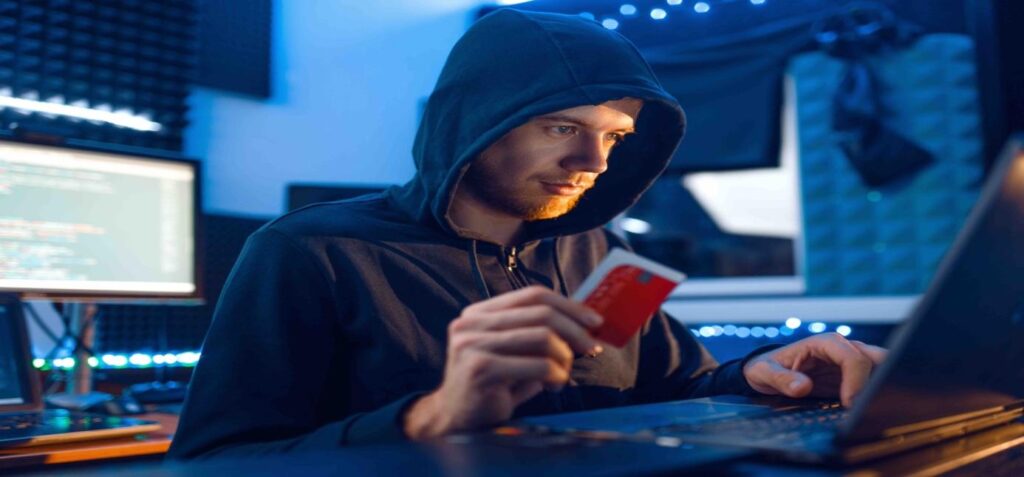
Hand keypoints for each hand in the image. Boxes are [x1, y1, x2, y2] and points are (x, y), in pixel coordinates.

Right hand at [403, 286, 604, 439]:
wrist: (457, 421)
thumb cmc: (492, 387)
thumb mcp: (513, 353)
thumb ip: (537, 334)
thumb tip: (584, 324)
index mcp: (479, 312)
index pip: (532, 295)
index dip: (568, 305)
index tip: (593, 320)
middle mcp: (472, 323)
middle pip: (540, 313)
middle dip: (575, 330)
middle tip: (592, 346)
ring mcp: (473, 345)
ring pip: (542, 337)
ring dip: (564, 357)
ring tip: (563, 374)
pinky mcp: (481, 369)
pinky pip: (538, 365)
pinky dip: (556, 375)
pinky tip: (552, 385)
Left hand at [742, 333, 887, 406]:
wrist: (768, 371)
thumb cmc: (766, 367)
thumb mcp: (765, 372)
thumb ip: (781, 379)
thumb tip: (802, 387)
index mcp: (825, 343)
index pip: (853, 358)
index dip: (857, 380)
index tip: (850, 404)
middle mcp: (843, 350)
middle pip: (878, 359)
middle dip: (881, 381)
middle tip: (870, 407)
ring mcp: (851, 364)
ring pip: (882, 370)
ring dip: (883, 388)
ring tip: (875, 410)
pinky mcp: (853, 380)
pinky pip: (874, 385)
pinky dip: (877, 396)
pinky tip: (871, 412)